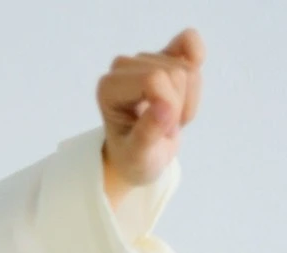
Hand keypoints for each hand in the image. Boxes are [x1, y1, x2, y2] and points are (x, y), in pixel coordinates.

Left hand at [96, 27, 205, 189]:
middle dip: (177, 108)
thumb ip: (146, 135)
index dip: (169, 108)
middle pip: (175, 74)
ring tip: (167, 118)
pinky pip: (190, 40)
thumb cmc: (134, 157)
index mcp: (109, 88)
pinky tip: (187, 85)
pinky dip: (196, 63)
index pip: (154, 80)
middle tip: (162, 128)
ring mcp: (145, 57)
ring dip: (186, 101)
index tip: (159, 132)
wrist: (142, 155)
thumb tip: (165, 108)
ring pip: (188, 69)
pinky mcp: (164, 52)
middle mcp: (123, 67)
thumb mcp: (138, 157)